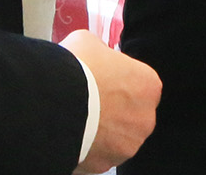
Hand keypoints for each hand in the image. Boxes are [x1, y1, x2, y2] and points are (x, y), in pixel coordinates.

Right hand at [62, 29, 160, 173]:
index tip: (102, 80)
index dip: (119, 81)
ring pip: (116, 138)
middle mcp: (145, 118)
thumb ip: (101, 52)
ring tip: (77, 118)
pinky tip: (72, 134)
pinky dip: (87, 148)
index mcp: (148, 85)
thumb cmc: (77, 68)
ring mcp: (127, 145)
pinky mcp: (106, 165)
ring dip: (102, 131)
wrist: (56, 103)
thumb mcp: (88, 42)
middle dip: (113, 109)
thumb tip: (97, 57)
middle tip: (88, 101)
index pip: (140, 84)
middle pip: (131, 114)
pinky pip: (98, 155)